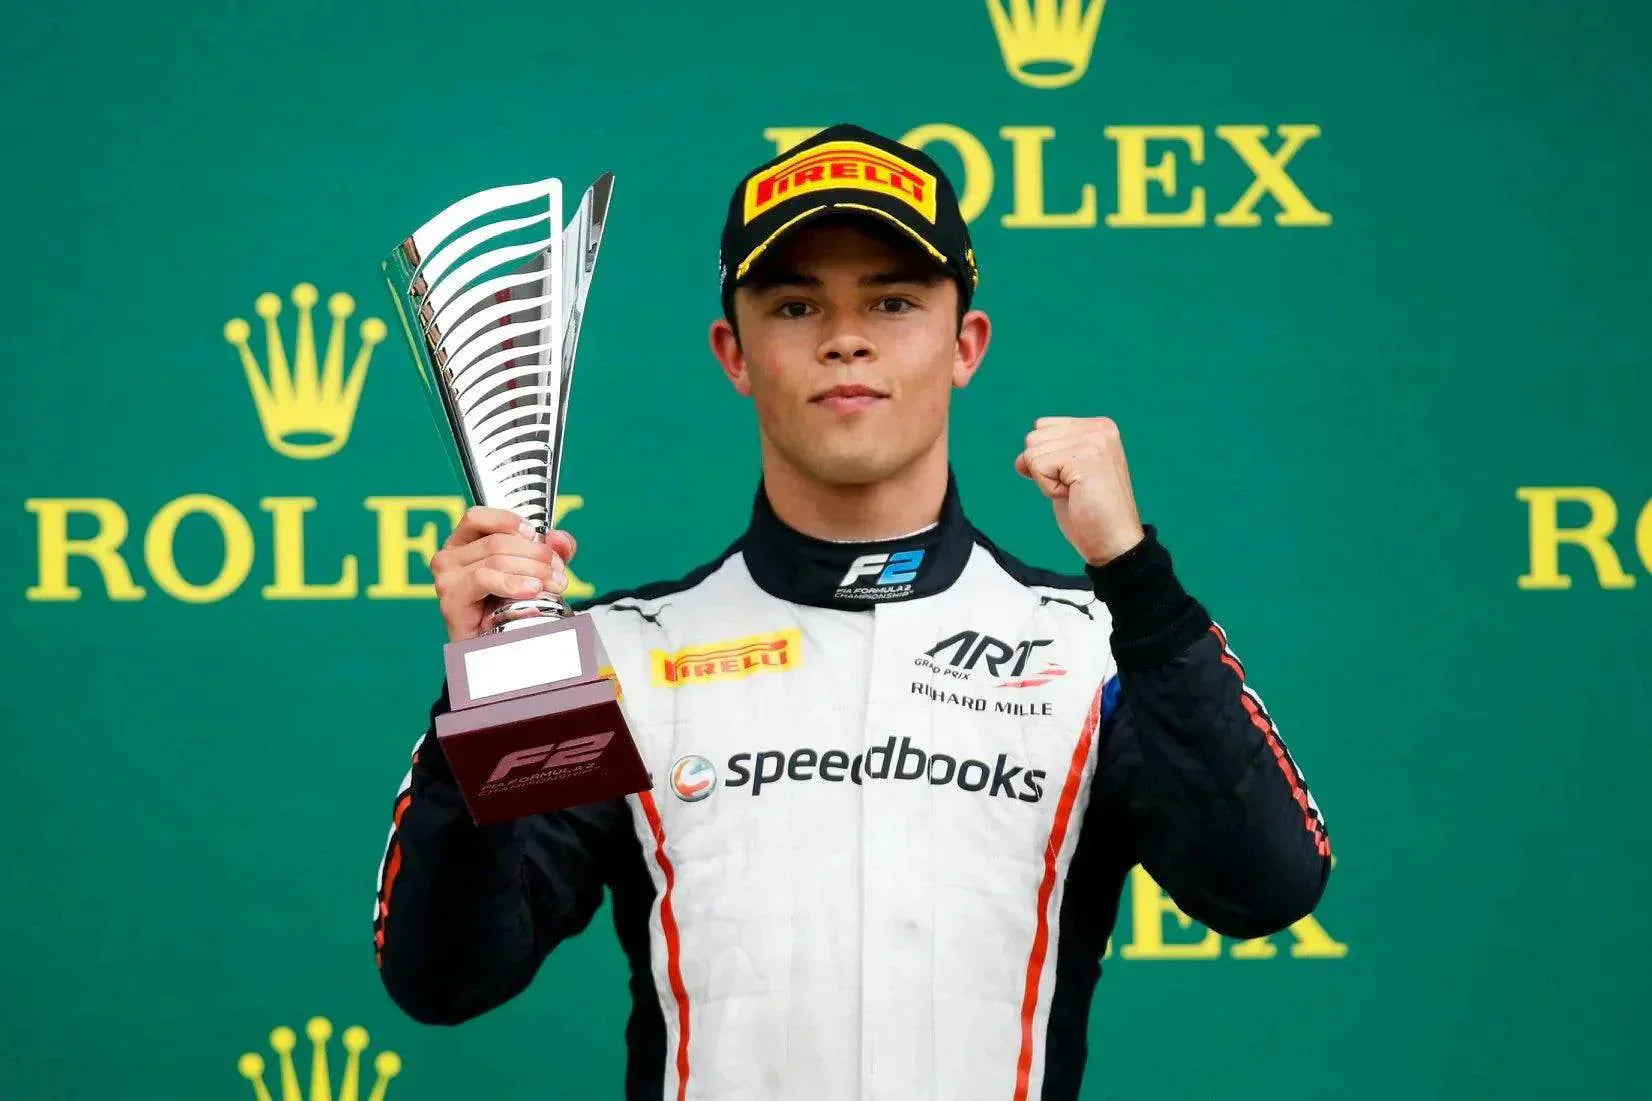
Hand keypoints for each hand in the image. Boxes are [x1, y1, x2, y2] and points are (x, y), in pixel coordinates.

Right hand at [429, 507, 577, 641]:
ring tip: (553, 584)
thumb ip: (551, 551)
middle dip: (536, 554)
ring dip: (531, 569)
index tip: (535, 534)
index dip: (508, 520)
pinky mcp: (451, 601)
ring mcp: (446, 579)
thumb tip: (561, 538)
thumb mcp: (534, 571)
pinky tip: (532, 589)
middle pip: (496, 541)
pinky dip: (513, 582)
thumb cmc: (508, 606)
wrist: (495, 648)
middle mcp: (449, 557)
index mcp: (463, 543)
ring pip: (495, 559)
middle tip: (558, 570)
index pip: (478, 517)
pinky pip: (484, 579)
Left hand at [1014, 416, 1144, 566]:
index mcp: (1098, 427)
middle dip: (1044, 469)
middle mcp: (1099, 429)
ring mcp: (1094, 441)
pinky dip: (1048, 488)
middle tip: (1075, 488)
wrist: (1114, 543)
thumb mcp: (1067, 475)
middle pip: (1034, 437)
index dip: (1045, 460)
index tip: (1073, 479)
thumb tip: (1020, 459)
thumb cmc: (1090, 513)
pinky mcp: (1084, 457)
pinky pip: (1037, 466)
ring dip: (1046, 480)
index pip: (1042, 427)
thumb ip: (1049, 455)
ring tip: (1075, 492)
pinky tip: (1074, 496)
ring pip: (1033, 452)